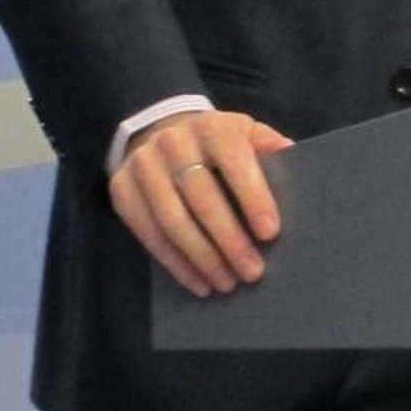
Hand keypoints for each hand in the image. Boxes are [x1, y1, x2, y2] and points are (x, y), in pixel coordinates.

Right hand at [109, 110, 293, 297]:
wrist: (161, 132)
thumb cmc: (217, 143)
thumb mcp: (244, 133)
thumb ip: (266, 145)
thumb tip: (289, 151)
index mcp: (211, 127)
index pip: (234, 161)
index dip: (252, 197)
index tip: (270, 233)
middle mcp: (172, 142)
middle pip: (201, 197)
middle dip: (228, 239)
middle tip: (251, 271)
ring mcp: (142, 166)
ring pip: (172, 220)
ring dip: (202, 258)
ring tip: (227, 283)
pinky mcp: (122, 190)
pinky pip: (149, 234)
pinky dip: (176, 263)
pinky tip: (199, 282)